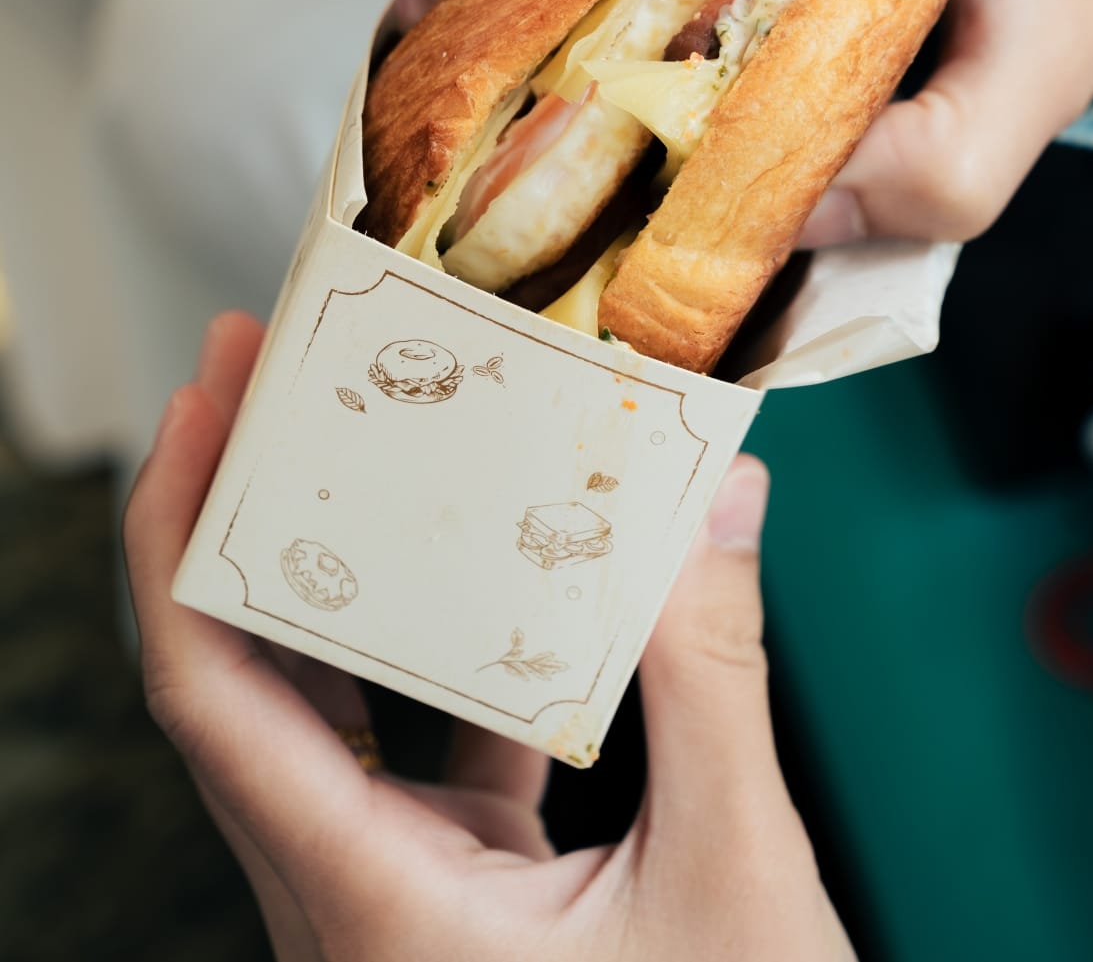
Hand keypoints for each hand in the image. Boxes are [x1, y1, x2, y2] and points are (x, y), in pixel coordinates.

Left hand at [125, 312, 852, 961]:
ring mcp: (390, 892)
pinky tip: (507, 569)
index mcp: (371, 903)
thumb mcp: (731, 878)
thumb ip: (715, 680)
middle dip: (237, 510)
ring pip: (320, 707)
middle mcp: (346, 895)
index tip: (204, 405)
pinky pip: (416, 742)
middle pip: (238, 678)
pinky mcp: (448, 888)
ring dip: (336, 571)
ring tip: (367, 443)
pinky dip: (448, 644)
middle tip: (266, 372)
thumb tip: (717, 503)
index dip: (179, 537)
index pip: (208, 697)